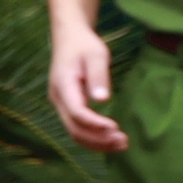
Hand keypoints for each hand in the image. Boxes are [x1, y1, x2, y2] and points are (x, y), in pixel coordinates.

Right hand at [49, 19, 123, 152]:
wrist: (69, 38)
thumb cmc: (84, 44)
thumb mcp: (96, 55)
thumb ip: (99, 76)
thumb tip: (102, 99)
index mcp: (63, 85)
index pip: (77, 112)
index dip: (95, 124)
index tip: (115, 127)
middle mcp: (58, 99)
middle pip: (74, 128)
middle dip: (98, 139)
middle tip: (124, 142)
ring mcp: (61, 105)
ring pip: (75, 132)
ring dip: (97, 143)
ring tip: (122, 145)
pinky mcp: (68, 107)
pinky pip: (78, 128)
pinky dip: (94, 138)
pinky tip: (111, 141)